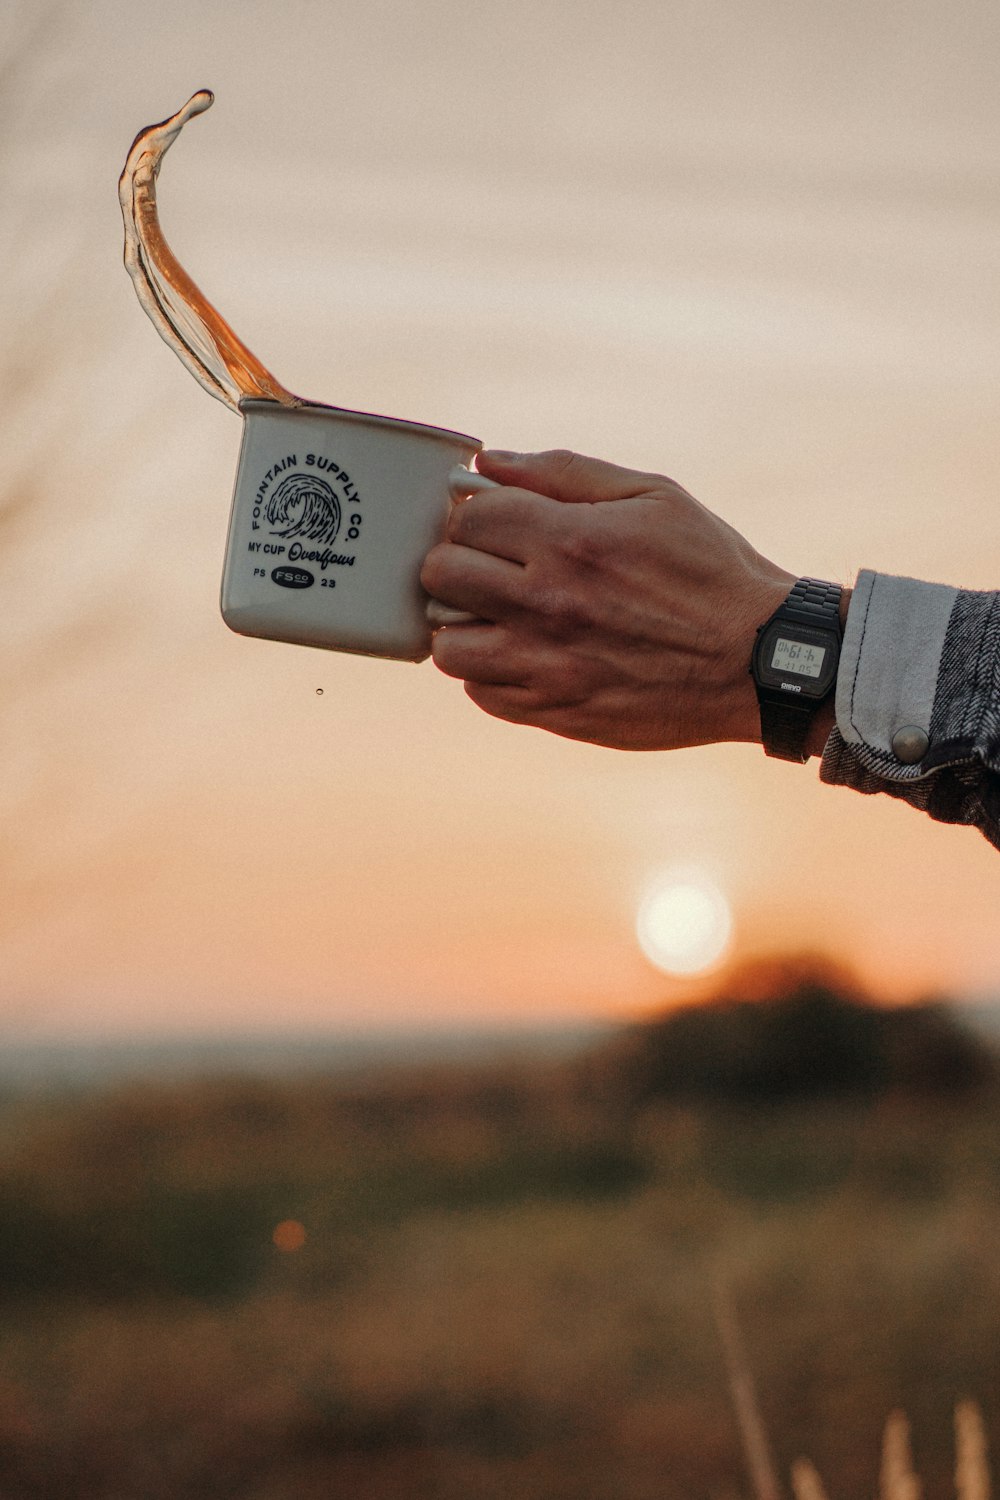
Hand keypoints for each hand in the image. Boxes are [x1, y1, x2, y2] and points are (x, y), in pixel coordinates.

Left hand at [421, 448, 799, 751]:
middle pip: (442, 577)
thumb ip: (563, 472)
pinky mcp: (558, 713)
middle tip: (489, 567)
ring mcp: (549, 666)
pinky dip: (490, 674)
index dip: (473, 516)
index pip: (467, 519)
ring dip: (463, 626)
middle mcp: (548, 605)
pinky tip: (524, 655)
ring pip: (449, 647)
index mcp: (571, 541)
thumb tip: (488, 461)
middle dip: (457, 564)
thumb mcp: (653, 496)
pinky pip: (482, 695)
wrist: (760, 661)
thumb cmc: (710, 570)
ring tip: (497, 616)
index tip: (495, 524)